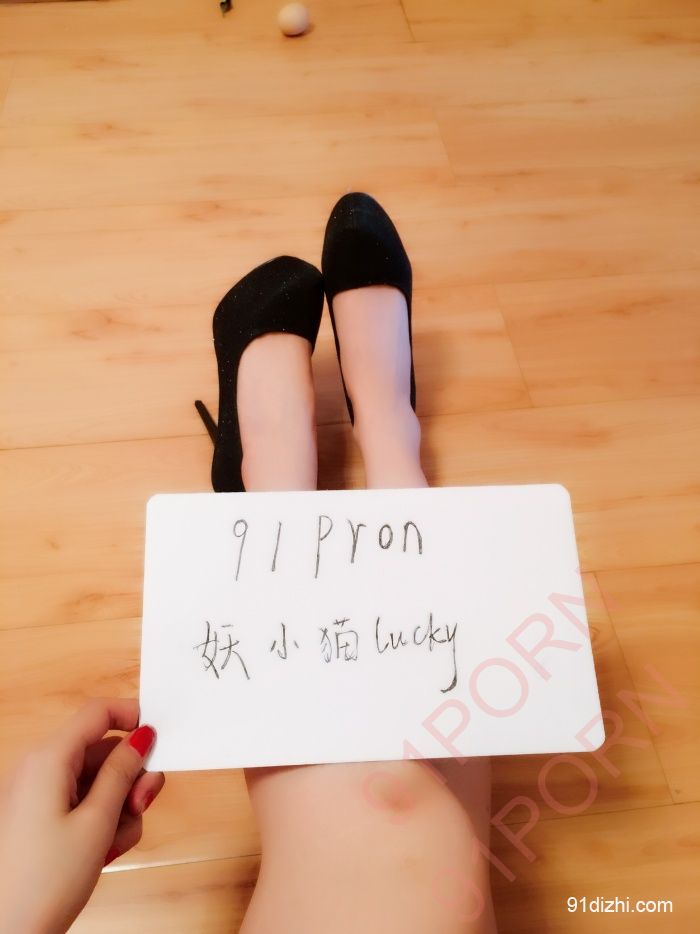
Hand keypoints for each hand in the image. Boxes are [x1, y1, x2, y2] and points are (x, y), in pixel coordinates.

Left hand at [0, 698, 164, 933]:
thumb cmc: (43, 882)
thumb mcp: (97, 822)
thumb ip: (123, 773)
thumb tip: (142, 737)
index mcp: (49, 759)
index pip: (98, 712)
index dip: (133, 716)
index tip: (161, 739)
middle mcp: (40, 769)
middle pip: (103, 751)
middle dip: (131, 778)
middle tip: (142, 806)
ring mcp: (38, 794)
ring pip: (98, 781)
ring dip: (119, 808)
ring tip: (115, 844)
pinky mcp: (40, 818)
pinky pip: (82, 804)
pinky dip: (101, 823)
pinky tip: (102, 853)